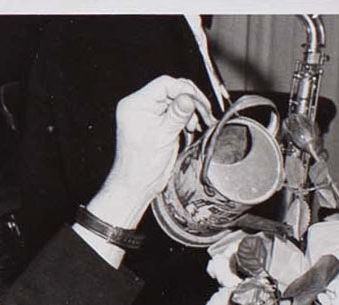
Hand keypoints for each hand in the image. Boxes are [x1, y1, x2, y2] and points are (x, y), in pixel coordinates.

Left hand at [86, 76, 211, 228]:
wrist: (136, 185)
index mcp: (135, 105)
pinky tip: (191, 127)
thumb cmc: (141, 166)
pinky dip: (185, 117)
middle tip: (203, 112)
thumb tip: (189, 97)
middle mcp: (139, 106)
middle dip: (189, 101)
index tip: (198, 101)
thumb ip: (177, 115)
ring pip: (175, 100)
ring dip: (189, 110)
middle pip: (171, 90)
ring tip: (195, 124)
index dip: (184, 90)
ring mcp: (147, 114)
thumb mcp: (163, 136)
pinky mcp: (155, 122)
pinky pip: (173, 111)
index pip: (164, 84)